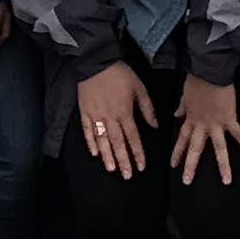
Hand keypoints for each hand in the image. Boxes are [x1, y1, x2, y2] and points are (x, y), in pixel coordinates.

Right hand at [74, 61, 156, 175]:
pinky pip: (87, 130)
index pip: (133, 138)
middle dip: (123, 160)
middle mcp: (110, 118)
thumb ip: (147, 109)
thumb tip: (155, 126)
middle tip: (126, 176)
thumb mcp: (139, 88)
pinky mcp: (84, 111)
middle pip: (117, 143)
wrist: (95, 62)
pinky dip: (90, 141)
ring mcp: (96, 116)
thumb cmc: (119, 74)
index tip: (141, 167)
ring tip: (111, 169)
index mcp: (125, 113)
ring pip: (102, 140)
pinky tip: (94, 152)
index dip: (137, 153)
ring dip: (107, 156)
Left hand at [171, 75, 239, 185]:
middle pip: (195, 149)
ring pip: (218, 148)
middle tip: (187, 181)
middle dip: (190, 166)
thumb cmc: (197, 80)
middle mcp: (202, 125)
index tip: (173, 165)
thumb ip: (182, 107)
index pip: (182, 139)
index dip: (177, 152)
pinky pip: (238, 135)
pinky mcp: (229, 120)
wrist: (209, 72)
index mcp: (191, 119)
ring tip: (226, 180)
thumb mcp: (184, 95)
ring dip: (222, 165)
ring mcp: (216, 124)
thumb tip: (177, 114)